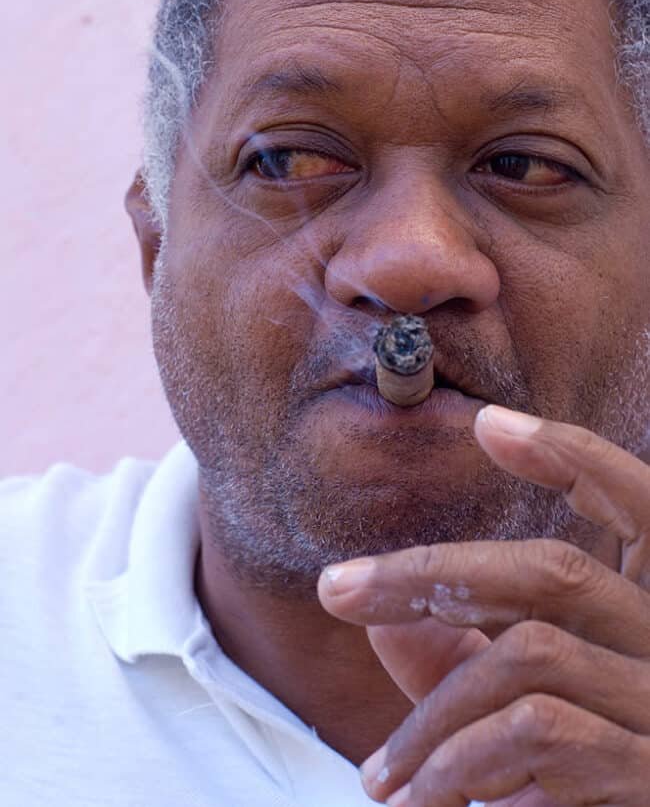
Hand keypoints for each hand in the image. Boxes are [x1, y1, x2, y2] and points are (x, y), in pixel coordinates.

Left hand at [317, 405, 649, 805]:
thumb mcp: (507, 722)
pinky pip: (538, 728)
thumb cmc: (566, 794)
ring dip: (434, 712)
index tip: (489, 425)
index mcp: (649, 617)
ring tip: (384, 775)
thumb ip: (457, 667)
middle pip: (556, 570)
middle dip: (432, 572)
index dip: (576, 458)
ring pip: (530, 652)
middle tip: (336, 590)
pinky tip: (424, 799)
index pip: (640, 507)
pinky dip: (461, 761)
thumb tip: (383, 617)